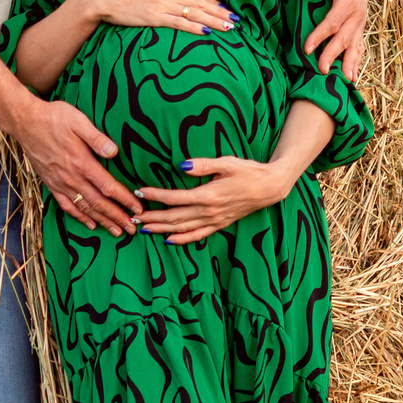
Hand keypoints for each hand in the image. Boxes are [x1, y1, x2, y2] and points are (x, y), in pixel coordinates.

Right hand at [5, 95, 141, 232]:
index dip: (125, 200)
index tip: (138, 209)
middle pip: (99, 203)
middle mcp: (72, 178)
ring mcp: (60, 183)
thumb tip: (114, 152)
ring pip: (85, 208)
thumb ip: (96, 138)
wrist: (26, 123)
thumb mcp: (78, 121)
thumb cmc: (53, 118)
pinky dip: (80, 217)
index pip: (108, 187)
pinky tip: (90, 224)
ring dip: (103, 221)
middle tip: (133, 229)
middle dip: (118, 217)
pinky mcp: (51, 184)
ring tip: (117, 232)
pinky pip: (67, 206)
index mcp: (81, 162)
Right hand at [78, 0, 235, 36]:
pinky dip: (195, 27)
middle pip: (201, 3)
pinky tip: (207, 32)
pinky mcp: (155, 17)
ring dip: (214, 21)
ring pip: (195, 13)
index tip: (226, 10)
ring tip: (229, 28)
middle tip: (236, 21)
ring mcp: (163, 3)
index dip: (214, 3)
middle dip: (220, 13)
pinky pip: (179, 23)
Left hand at [135, 155, 290, 244]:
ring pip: (182, 229)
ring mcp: (215, 220)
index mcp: (208, 195)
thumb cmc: (249, 171)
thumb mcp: (227, 162)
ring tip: (143, 229)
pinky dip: (182, 240)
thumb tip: (181, 165)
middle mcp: (209, 211)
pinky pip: (197, 236)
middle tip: (132, 216)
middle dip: (152, 217)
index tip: (139, 192)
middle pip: (174, 217)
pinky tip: (168, 240)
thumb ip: (203, 165)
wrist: (270, 187)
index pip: (174, 198)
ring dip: (161, 229)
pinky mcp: (220, 224)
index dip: (155, 196)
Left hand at [299, 0, 370, 78]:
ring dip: (350, 62)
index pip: (333, 22)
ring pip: (356, 44)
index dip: (320, 36)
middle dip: (333, 55)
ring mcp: (360, 19)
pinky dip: (357, 58)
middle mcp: (358, 13)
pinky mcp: (359, 22)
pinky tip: (353, 74)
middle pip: (344, 37)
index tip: (307, 48)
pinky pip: (359, 43)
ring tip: (347, 81)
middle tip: (321, 70)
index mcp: (349, 0)